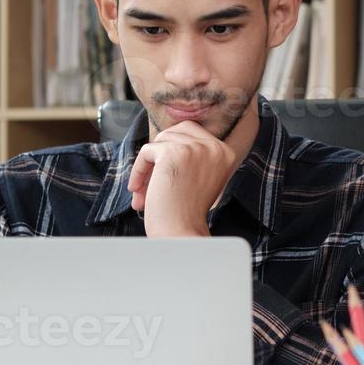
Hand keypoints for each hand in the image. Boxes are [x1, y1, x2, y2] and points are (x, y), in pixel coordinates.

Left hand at [128, 121, 238, 236]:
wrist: (182, 233)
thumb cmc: (187, 213)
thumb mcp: (201, 178)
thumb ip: (193, 157)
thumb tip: (162, 139)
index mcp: (225, 152)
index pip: (193, 132)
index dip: (174, 149)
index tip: (165, 175)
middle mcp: (214, 147)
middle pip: (176, 131)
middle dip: (160, 152)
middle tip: (153, 178)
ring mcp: (195, 148)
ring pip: (159, 141)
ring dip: (149, 166)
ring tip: (144, 190)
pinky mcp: (173, 153)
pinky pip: (146, 152)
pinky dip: (138, 171)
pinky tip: (138, 191)